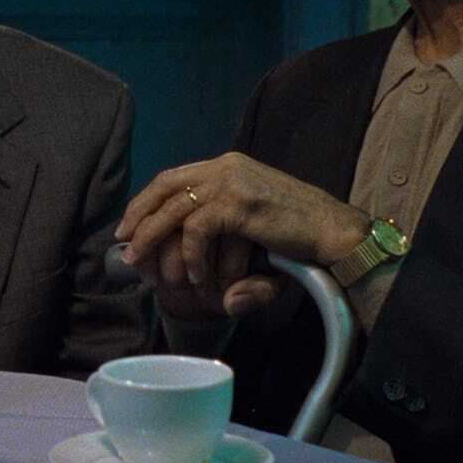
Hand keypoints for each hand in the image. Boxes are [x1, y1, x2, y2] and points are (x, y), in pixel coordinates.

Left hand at [116, 152, 369, 315]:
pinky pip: (196, 229)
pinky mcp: (239, 203)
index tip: (128, 227)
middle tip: (126, 248)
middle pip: (165, 187)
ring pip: (174, 209)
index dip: (146, 202)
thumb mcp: (252, 238)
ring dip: (155, 241)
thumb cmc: (299, 237)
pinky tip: (198, 278)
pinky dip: (191, 256)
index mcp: (227, 166)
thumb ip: (222, 249)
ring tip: (147, 268)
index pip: (172, 178)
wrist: (336, 234)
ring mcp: (232, 182)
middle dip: (139, 219)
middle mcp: (225, 167)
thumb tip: (214, 295)